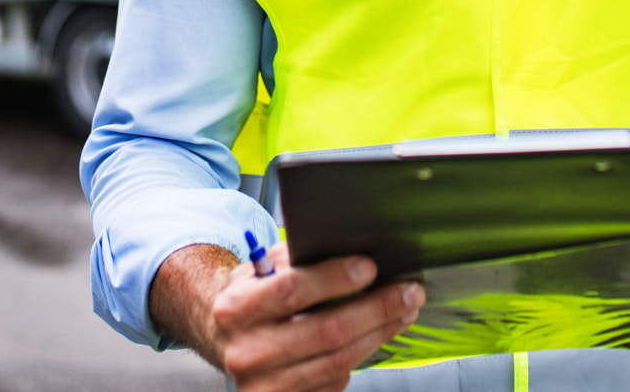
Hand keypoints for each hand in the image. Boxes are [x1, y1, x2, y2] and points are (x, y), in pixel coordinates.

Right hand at [155, 242, 423, 391]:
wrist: (221, 339)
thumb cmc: (250, 297)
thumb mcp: (260, 270)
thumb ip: (295, 258)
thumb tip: (352, 250)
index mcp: (236, 309)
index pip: (292, 291)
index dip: (335, 278)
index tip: (370, 266)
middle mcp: (247, 351)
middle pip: (327, 331)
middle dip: (376, 309)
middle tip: (408, 291)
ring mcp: (264, 385)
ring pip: (338, 360)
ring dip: (380, 334)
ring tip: (404, 312)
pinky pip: (334, 381)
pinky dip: (360, 356)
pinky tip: (377, 335)